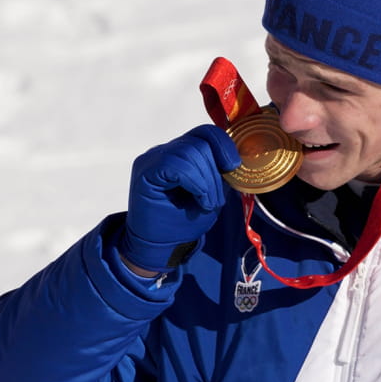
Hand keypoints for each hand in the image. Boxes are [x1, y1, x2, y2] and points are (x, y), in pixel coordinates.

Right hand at [118, 124, 240, 271]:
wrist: (159, 248)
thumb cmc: (182, 222)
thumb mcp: (210, 194)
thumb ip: (218, 173)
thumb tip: (235, 159)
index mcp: (179, 152)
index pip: (204, 133)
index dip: (223, 145)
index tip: (233, 167)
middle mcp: (163, 151)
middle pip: (200, 142)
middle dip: (216, 172)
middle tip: (215, 200)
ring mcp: (152, 159)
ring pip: (190, 152)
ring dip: (207, 181)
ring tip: (206, 203)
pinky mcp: (145, 171)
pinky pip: (177, 165)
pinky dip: (195, 183)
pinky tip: (198, 200)